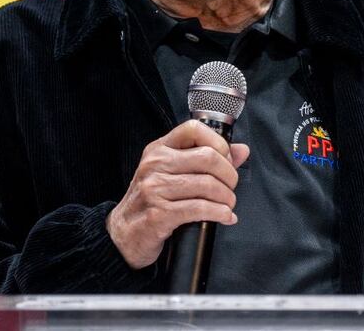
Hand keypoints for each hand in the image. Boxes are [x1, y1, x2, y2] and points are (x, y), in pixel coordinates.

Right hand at [106, 120, 249, 268]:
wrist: (122, 235)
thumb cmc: (149, 202)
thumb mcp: (171, 174)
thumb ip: (204, 159)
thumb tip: (241, 150)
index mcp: (158, 149)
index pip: (193, 129)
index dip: (218, 142)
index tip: (227, 158)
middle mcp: (155, 165)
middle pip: (207, 157)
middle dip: (229, 175)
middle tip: (231, 187)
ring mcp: (155, 189)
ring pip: (207, 184)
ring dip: (227, 198)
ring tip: (228, 205)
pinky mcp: (159, 214)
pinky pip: (200, 208)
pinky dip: (219, 214)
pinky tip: (224, 217)